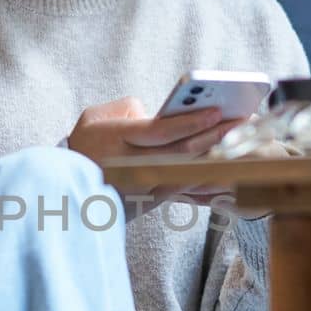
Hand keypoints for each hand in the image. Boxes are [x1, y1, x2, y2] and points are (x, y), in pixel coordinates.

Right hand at [67, 97, 241, 222]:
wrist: (65, 188)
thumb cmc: (84, 145)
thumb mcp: (95, 117)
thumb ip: (128, 108)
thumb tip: (162, 113)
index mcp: (118, 139)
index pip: (160, 131)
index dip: (190, 122)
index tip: (218, 110)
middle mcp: (133, 166)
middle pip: (182, 152)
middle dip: (216, 136)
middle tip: (244, 123)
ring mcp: (143, 187)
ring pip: (188, 173)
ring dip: (220, 159)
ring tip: (246, 144)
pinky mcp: (151, 202)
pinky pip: (187, 190)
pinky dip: (211, 183)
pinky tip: (234, 174)